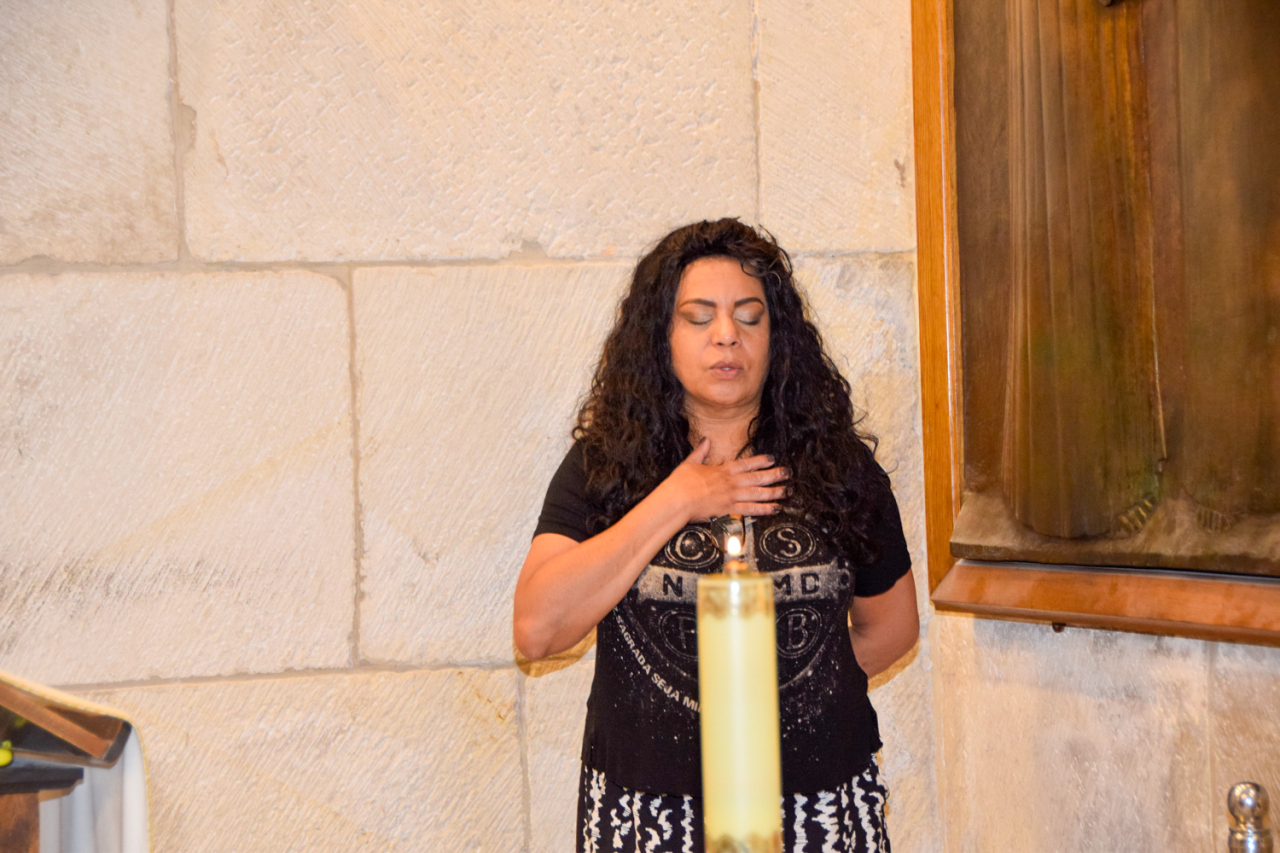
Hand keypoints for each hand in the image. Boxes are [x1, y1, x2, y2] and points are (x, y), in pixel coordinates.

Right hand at [662, 437, 789, 521]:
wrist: (677, 500)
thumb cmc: (680, 483)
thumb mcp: (690, 462)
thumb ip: (701, 452)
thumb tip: (706, 440)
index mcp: (722, 469)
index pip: (746, 463)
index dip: (761, 461)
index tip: (772, 459)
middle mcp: (730, 482)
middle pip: (757, 477)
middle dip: (774, 475)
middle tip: (788, 473)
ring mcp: (731, 496)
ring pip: (758, 493)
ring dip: (774, 492)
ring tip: (787, 491)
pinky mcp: (728, 509)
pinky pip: (750, 509)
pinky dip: (764, 509)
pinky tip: (775, 509)